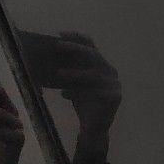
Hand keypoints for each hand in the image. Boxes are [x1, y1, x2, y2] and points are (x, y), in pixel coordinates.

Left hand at [56, 33, 120, 160]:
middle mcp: (111, 72)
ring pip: (94, 74)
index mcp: (102, 66)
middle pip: (94, 55)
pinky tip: (65, 94)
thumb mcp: (74, 84)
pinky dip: (79, 92)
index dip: (78, 38)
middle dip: (76, 49)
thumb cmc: (83, 104)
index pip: (92, 47)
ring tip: (59, 74)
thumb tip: (49, 56)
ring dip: (75, 73)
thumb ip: (70, 70)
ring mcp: (114, 85)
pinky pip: (95, 92)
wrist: (93, 130)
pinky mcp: (114, 98)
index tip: (61, 34)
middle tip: (58, 46)